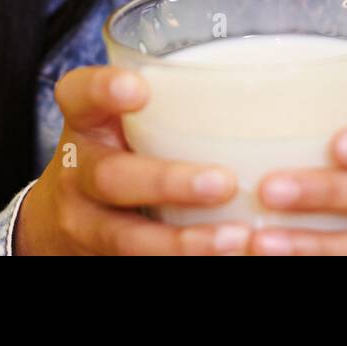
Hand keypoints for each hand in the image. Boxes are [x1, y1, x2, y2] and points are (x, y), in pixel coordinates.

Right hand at [14, 65, 252, 254]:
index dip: (103, 90)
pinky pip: (140, 264)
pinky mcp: (103, 258)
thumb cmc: (122, 148)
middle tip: (223, 182)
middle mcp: (78, 172)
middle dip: (167, 182)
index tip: (139, 89)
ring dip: (185, 241)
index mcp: (85, 122)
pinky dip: (186, 260)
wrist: (67, 219)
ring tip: (237, 237)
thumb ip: (174, 101)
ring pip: (127, 237)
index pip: (80, 95)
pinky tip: (231, 255)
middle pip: (111, 177)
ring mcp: (87, 222)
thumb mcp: (126, 118)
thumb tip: (279, 82)